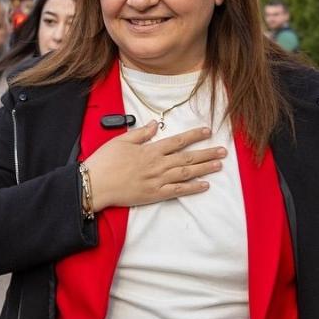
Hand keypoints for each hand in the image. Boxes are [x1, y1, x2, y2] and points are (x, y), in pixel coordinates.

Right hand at [82, 122, 225, 210]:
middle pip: (187, 157)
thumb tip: (156, 124)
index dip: (194, 135)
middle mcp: (158, 164)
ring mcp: (157, 180)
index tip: (207, 131)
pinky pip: (178, 191)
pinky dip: (192, 188)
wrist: (95, 184)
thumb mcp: (121, 141)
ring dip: (204, 168)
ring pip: (186, 173)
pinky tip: (204, 185)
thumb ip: (141, 133)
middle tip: (223, 151)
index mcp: (150, 150)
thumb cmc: (105, 162)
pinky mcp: (154, 194)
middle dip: (207, 153)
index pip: (177, 141)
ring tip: (218, 165)